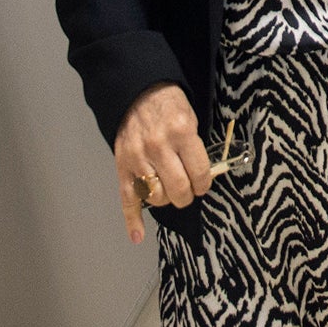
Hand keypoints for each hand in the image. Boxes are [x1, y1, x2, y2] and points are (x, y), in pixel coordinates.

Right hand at [112, 82, 209, 242]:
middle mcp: (158, 147)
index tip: (203, 184)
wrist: (138, 91)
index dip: (204, 183)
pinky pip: (127, 198)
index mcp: (181, 132)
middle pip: (178, 188)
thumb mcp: (191, 117)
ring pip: (156, 197)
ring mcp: (138, 158)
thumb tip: (204, 177)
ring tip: (171, 192)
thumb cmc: (169, 105)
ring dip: (167, 200)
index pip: (199, 172)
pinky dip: (132, 220)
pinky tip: (138, 235)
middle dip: (188, 195)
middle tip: (189, 191)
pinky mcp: (122, 166)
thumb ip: (196, 147)